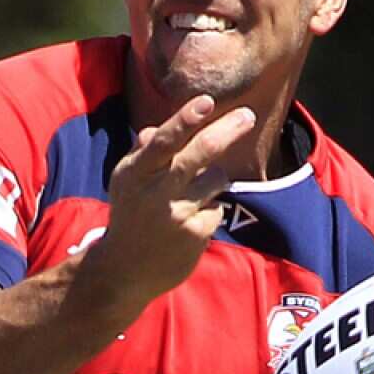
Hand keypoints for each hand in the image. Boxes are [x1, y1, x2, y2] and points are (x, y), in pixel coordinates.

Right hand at [87, 94, 255, 300]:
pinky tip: (188, 224)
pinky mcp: (196, 234)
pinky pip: (217, 207)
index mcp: (134, 173)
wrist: (124, 271)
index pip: (163, 142)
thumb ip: (142, 153)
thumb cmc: (131, 214)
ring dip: (211, 181)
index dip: (185, 120)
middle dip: (227, 130)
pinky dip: (208, 210)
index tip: (207, 102)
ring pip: (215, 178)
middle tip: (248, 115)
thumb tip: (156, 129)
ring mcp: (177, 214)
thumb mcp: (126, 181)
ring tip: (188, 198)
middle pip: (200, 154)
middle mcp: (155, 192)